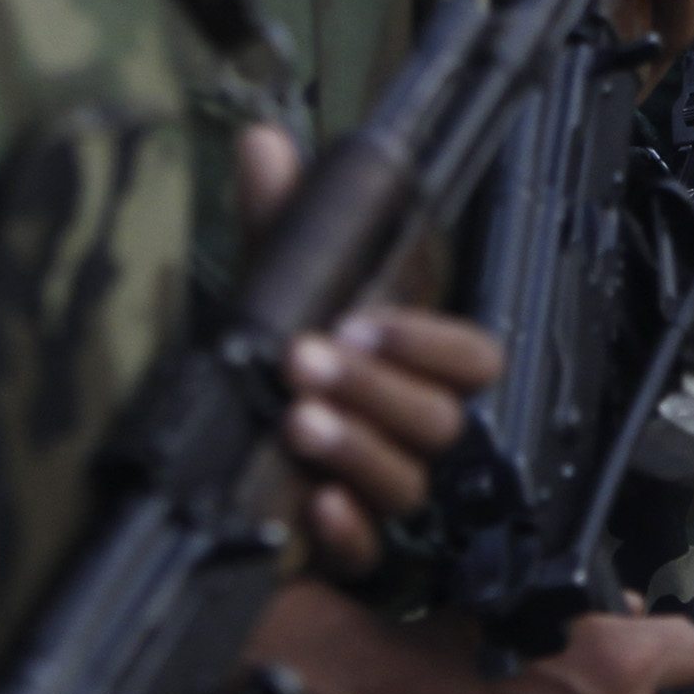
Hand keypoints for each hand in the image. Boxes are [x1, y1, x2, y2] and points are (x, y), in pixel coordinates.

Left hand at [235, 124, 503, 579]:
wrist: (222, 463)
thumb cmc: (272, 365)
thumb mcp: (274, 289)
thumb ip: (279, 219)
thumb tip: (263, 140)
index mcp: (409, 363)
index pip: (471, 357)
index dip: (429, 341)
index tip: (366, 321)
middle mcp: (408, 428)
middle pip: (438, 418)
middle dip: (377, 387)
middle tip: (309, 358)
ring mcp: (381, 490)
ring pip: (407, 480)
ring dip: (357, 446)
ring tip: (296, 420)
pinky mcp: (344, 548)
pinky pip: (368, 552)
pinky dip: (345, 529)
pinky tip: (313, 505)